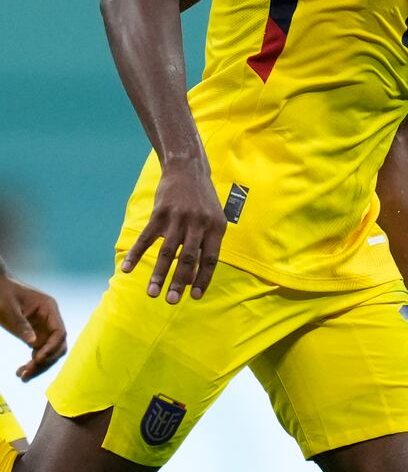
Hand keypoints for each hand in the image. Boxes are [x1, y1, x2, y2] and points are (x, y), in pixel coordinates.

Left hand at [0, 274, 67, 381]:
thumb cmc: (3, 293)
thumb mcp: (8, 308)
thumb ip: (21, 325)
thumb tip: (33, 344)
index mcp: (49, 308)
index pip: (59, 332)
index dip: (51, 347)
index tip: (37, 359)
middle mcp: (50, 320)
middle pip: (57, 345)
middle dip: (45, 361)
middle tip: (27, 373)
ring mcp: (43, 328)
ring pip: (49, 351)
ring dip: (39, 365)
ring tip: (22, 376)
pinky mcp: (35, 335)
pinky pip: (39, 352)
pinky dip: (32, 363)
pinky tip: (21, 371)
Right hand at [121, 165, 226, 302]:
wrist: (188, 170)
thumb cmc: (202, 202)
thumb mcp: (212, 221)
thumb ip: (205, 246)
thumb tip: (193, 279)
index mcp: (216, 227)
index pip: (211, 259)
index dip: (203, 279)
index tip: (195, 297)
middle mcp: (199, 223)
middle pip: (189, 258)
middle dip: (180, 282)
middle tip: (172, 301)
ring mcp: (178, 218)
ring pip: (168, 252)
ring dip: (158, 274)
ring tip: (152, 293)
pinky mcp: (160, 213)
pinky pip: (146, 238)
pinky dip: (136, 254)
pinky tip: (126, 269)